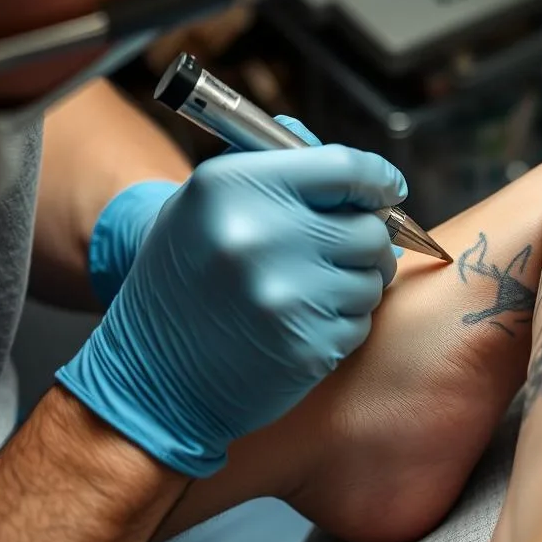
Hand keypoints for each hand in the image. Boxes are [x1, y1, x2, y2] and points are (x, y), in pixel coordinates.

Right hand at [59, 142, 406, 476]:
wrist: (152, 375)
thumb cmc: (186, 278)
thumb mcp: (206, 202)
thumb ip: (275, 167)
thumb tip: (356, 169)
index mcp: (234, 186)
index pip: (344, 167)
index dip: (378, 178)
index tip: (389, 188)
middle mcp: (260, 235)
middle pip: (370, 227)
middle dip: (368, 239)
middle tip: (344, 250)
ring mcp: (286, 295)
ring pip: (373, 278)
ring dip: (355, 284)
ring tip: (308, 292)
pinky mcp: (307, 345)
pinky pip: (360, 321)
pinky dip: (342, 323)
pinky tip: (300, 325)